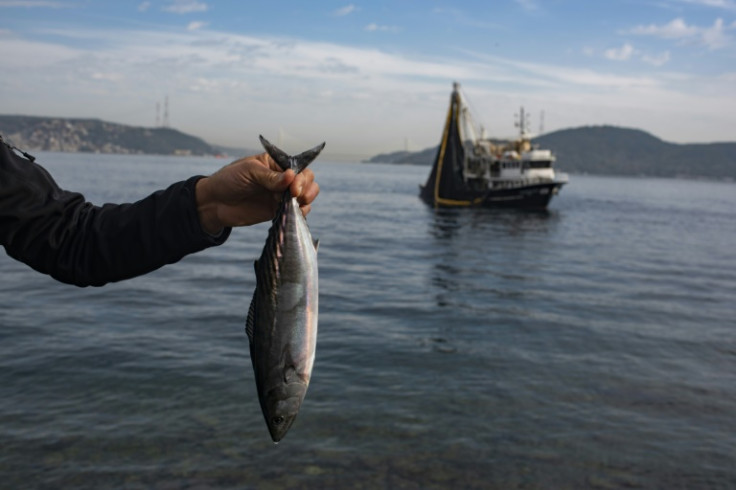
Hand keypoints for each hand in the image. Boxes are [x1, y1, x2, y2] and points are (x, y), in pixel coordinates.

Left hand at [195, 153, 319, 234]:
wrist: (214, 203)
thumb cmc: (228, 180)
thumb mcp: (248, 172)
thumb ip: (270, 177)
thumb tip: (292, 176)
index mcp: (275, 164)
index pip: (298, 168)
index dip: (301, 178)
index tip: (294, 188)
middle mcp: (282, 179)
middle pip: (307, 181)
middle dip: (307, 189)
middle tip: (296, 196)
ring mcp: (280, 195)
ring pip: (305, 196)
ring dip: (306, 201)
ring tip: (295, 205)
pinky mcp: (277, 211)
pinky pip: (296, 212)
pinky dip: (300, 213)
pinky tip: (293, 214)